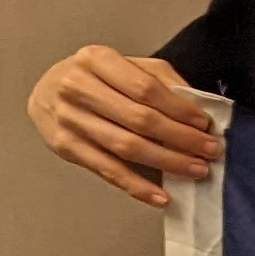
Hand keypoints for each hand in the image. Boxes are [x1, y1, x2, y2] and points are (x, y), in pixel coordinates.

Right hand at [29, 46, 217, 206]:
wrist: (45, 91)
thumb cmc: (95, 78)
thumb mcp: (126, 65)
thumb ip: (161, 80)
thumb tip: (198, 107)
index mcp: (96, 59)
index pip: (146, 88)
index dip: (179, 109)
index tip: (204, 124)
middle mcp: (77, 87)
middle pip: (139, 119)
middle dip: (180, 138)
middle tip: (209, 150)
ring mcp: (68, 119)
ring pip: (126, 147)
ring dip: (166, 162)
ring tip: (195, 169)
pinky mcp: (65, 147)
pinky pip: (107, 170)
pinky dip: (136, 186)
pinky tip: (160, 196)